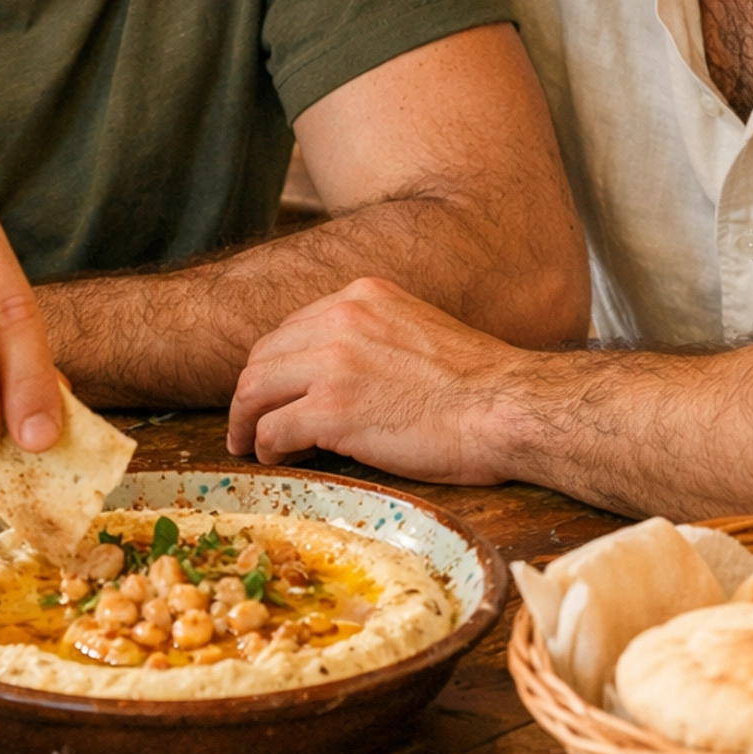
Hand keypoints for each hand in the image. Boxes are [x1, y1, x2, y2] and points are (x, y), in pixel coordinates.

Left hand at [227, 277, 528, 482]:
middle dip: (249, 393)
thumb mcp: (415, 330)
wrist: (506, 407)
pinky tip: (276, 457)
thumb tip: (338, 374)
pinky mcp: (333, 409)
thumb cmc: (476, 384)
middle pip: (263, 356)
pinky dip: (267, 446)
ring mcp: (333, 363)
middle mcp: (340, 318)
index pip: (291, 328)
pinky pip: (274, 428)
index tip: (270, 391)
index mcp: (362, 296)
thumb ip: (372, 338)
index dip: (273, 366)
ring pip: (255, 389)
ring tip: (249, 444)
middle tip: (247, 424)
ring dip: (246, 421)